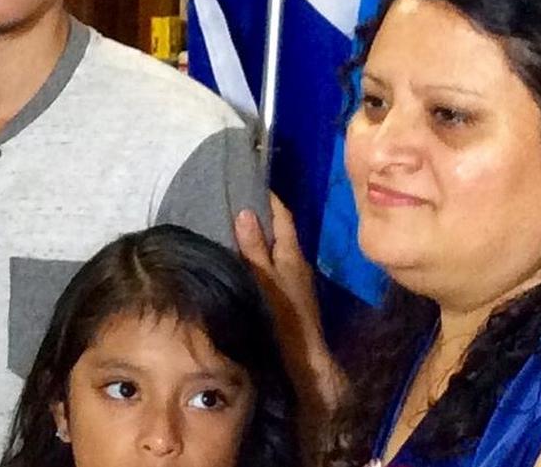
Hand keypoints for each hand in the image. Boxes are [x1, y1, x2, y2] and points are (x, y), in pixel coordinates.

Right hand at [235, 193, 341, 410]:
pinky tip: (245, 260)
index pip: (283, 216)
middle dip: (263, 215)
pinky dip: (262, 255)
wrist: (304, 358)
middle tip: (236, 201)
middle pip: (280, 230)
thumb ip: (254, 247)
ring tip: (235, 227)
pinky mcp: (292, 294)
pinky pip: (275, 264)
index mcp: (292, 253)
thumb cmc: (284, 316)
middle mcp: (298, 262)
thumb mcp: (264, 279)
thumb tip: (246, 211)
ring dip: (261, 237)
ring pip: (278, 248)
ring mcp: (296, 279)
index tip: (252, 183)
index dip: (270, 199)